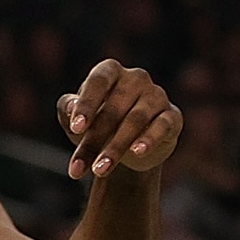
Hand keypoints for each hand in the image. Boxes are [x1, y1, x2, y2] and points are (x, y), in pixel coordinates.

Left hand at [60, 60, 182, 178]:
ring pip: (136, 120)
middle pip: (114, 108)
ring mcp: (157, 95)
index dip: (87, 105)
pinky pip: (162, 125)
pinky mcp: (173, 116)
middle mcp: (136, 78)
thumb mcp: (76, 118)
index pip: (98, 82)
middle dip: (94, 139)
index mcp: (110, 70)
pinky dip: (149, 138)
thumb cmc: (96, 124)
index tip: (76, 129)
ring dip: (116, 147)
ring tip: (100, 169)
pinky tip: (137, 152)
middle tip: (79, 167)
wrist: (129, 150)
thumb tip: (71, 108)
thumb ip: (67, 109)